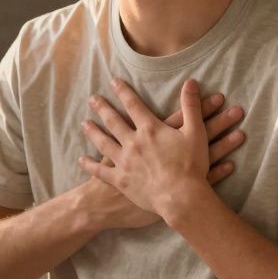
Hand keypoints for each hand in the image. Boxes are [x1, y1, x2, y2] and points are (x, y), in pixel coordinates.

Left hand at [79, 78, 229, 216]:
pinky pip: (101, 171)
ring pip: (103, 143)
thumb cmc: (191, 166)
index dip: (123, 91)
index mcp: (150, 129)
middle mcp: (133, 142)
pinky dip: (90, 165)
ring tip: (84, 124)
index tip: (113, 81)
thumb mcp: (195, 132)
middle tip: (92, 99)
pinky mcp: (120, 180)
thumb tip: (190, 82)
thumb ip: (191, 106)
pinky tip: (81, 159)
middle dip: (102, 108)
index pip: (133, 105)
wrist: (180, 197)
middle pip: (113, 121)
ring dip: (93, 132)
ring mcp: (124, 161)